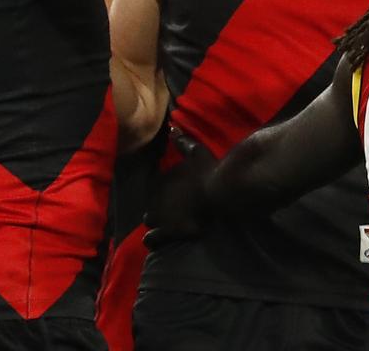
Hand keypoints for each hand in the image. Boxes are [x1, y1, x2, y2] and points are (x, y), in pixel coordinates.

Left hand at [143, 130, 215, 248]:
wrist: (219, 190)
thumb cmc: (209, 170)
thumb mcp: (196, 152)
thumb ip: (182, 142)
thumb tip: (171, 128)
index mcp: (159, 181)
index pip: (151, 188)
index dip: (161, 192)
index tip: (172, 194)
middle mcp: (154, 198)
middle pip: (150, 206)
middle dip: (158, 209)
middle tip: (174, 210)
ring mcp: (160, 216)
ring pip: (149, 222)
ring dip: (157, 224)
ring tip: (170, 225)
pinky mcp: (169, 232)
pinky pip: (151, 239)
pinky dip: (155, 239)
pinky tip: (162, 238)